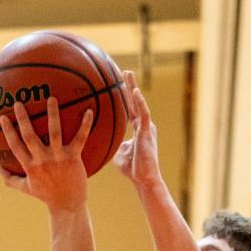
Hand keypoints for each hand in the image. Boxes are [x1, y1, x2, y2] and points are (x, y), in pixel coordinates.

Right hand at [0, 98, 92, 210]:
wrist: (68, 205)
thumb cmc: (47, 195)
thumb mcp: (26, 188)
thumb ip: (11, 179)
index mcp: (30, 166)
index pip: (15, 146)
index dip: (8, 131)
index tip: (2, 117)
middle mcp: (42, 160)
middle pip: (29, 136)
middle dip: (23, 118)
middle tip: (19, 102)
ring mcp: (58, 158)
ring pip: (54, 132)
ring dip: (53, 114)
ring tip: (51, 98)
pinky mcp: (73, 158)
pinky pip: (80, 138)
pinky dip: (85, 125)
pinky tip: (88, 111)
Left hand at [113, 72, 160, 188]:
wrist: (144, 179)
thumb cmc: (133, 169)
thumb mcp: (119, 153)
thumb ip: (113, 143)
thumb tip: (102, 140)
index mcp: (138, 128)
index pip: (130, 108)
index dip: (125, 97)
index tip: (119, 84)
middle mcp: (143, 125)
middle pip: (135, 101)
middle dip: (129, 86)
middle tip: (124, 71)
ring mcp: (146, 127)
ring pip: (139, 103)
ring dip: (133, 88)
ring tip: (128, 74)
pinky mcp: (147, 132)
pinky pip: (143, 114)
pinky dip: (140, 102)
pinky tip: (135, 91)